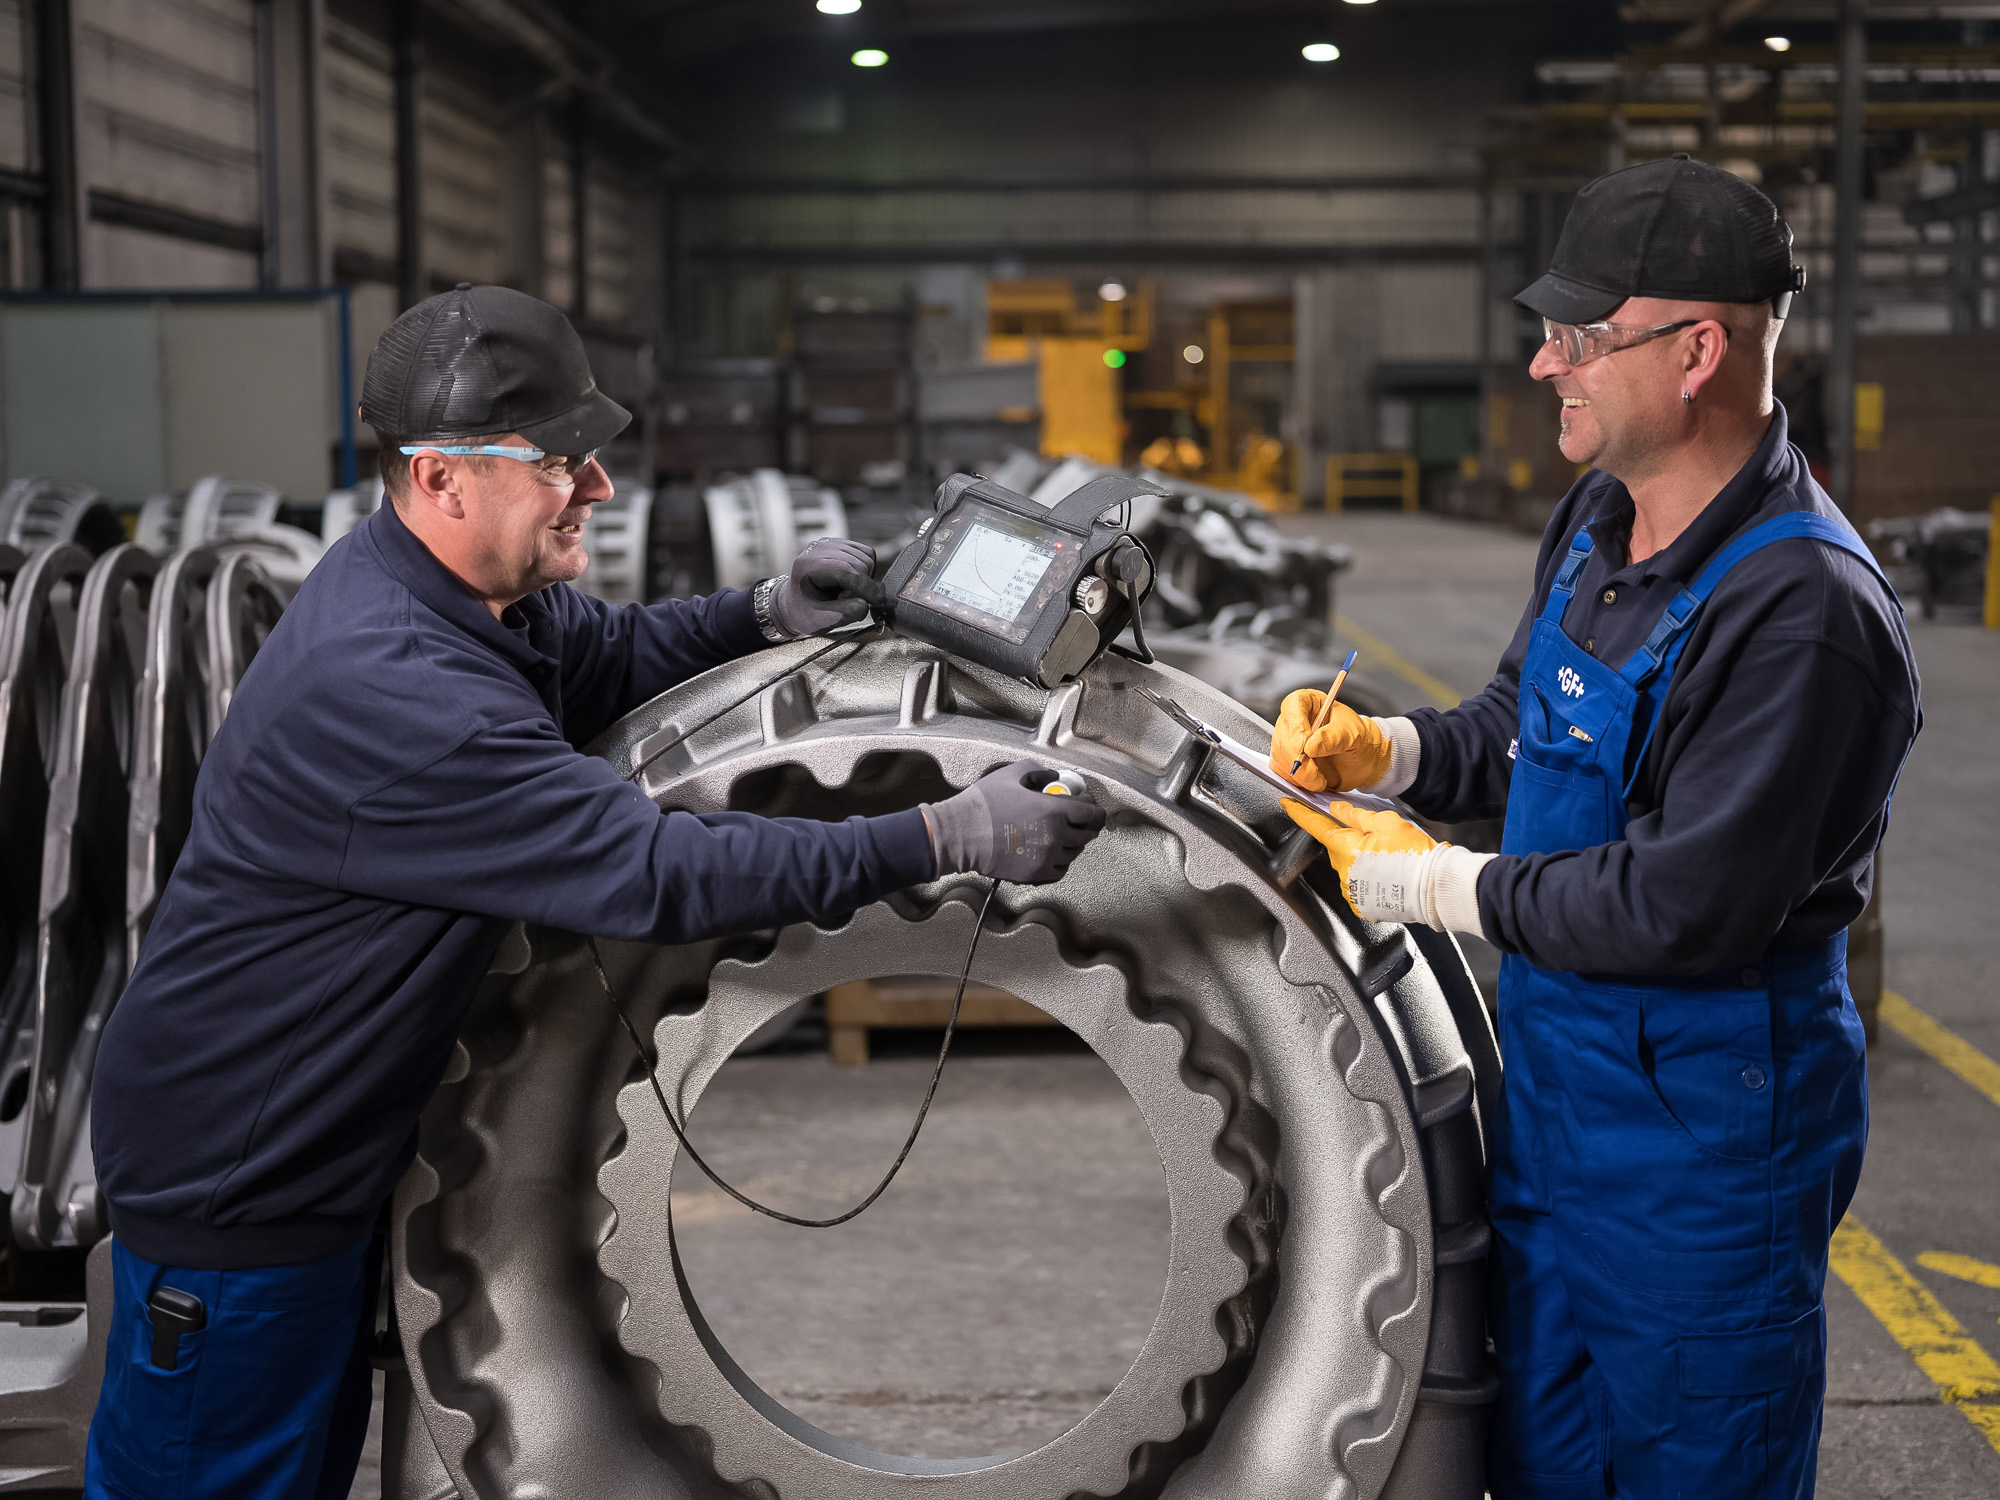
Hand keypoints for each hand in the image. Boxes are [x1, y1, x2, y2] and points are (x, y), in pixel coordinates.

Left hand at [766, 537, 883, 637]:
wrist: (791, 602)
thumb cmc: (802, 611)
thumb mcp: (821, 621)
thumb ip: (845, 613)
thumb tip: (866, 604)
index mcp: (809, 566)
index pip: (848, 571)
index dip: (866, 588)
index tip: (877, 601)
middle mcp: (818, 549)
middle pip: (861, 563)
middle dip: (862, 586)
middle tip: (847, 599)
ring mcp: (829, 543)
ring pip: (866, 557)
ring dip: (864, 577)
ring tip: (846, 590)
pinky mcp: (839, 543)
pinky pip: (865, 553)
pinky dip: (865, 569)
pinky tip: (851, 579)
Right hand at [924, 760, 1106, 883]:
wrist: (960, 834)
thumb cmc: (984, 803)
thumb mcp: (1014, 773)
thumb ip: (1041, 772)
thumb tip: (1055, 778)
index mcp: (1055, 810)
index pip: (1093, 813)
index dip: (1094, 807)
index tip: (1089, 805)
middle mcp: (1056, 836)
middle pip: (1088, 834)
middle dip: (1085, 824)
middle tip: (1076, 818)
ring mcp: (1047, 859)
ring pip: (1075, 853)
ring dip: (1072, 842)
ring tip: (1059, 833)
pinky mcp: (1036, 874)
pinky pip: (1060, 870)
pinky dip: (1060, 860)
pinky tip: (1049, 851)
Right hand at [1271, 689, 1395, 793]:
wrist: (1359, 759)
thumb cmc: (1356, 739)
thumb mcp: (1353, 733)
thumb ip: (1334, 737)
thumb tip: (1311, 746)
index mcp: (1309, 703)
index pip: (1293, 706)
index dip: (1295, 726)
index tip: (1303, 746)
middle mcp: (1295, 720)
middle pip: (1282, 735)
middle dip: (1297, 758)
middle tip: (1314, 772)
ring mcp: (1287, 740)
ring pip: (1280, 755)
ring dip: (1298, 773)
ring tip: (1319, 780)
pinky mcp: (1285, 759)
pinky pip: (1281, 770)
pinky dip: (1296, 779)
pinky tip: (1313, 781)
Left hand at [1282, 798, 1491, 933]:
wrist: (1435, 887)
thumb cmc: (1415, 854)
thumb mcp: (1386, 822)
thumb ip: (1356, 816)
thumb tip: (1337, 809)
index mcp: (1345, 849)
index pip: (1314, 826)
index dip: (1299, 813)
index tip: (1288, 804)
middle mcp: (1343, 873)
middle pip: (1335, 847)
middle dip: (1349, 839)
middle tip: (1376, 838)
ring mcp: (1352, 892)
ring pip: (1347, 868)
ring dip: (1359, 860)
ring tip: (1387, 859)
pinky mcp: (1362, 906)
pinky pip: (1357, 886)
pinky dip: (1366, 879)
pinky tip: (1386, 875)